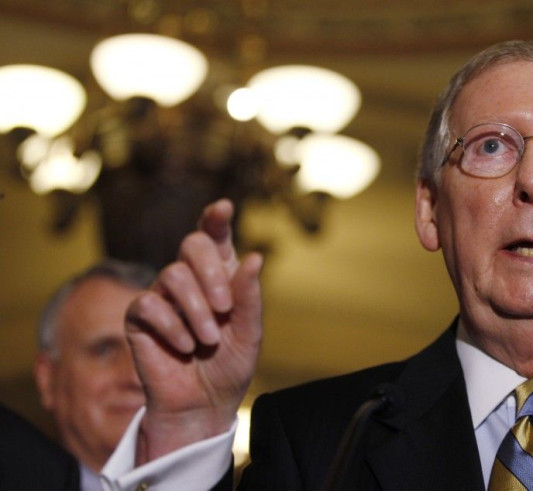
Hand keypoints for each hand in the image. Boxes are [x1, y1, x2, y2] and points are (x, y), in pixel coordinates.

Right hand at [125, 199, 263, 461]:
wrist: (203, 405)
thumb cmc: (228, 366)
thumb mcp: (249, 334)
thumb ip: (249, 297)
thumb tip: (254, 257)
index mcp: (220, 277)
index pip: (215, 237)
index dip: (216, 219)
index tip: (223, 208)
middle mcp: (190, 279)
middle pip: (192, 244)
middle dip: (211, 272)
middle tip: (225, 308)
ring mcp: (162, 296)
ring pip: (172, 274)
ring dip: (195, 309)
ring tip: (208, 340)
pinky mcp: (139, 318)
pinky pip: (149, 304)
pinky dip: (171, 326)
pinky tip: (185, 347)